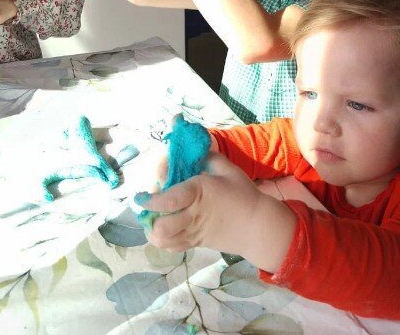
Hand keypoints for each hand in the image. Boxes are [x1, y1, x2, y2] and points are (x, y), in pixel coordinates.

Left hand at [137, 153, 295, 271]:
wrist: (258, 226)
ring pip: (163, 240)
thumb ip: (208, 157)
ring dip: (152, 230)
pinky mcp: (196, 244)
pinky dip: (162, 240)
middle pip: (161, 226)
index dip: (151, 199)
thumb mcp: (227, 168)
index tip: (141, 195)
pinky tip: (163, 229)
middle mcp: (193, 214)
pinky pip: (172, 248)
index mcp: (199, 193)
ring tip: (152, 218)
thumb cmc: (243, 194)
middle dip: (149, 217)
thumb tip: (193, 151)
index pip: (169, 200)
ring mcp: (194, 232)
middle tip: (149, 205)